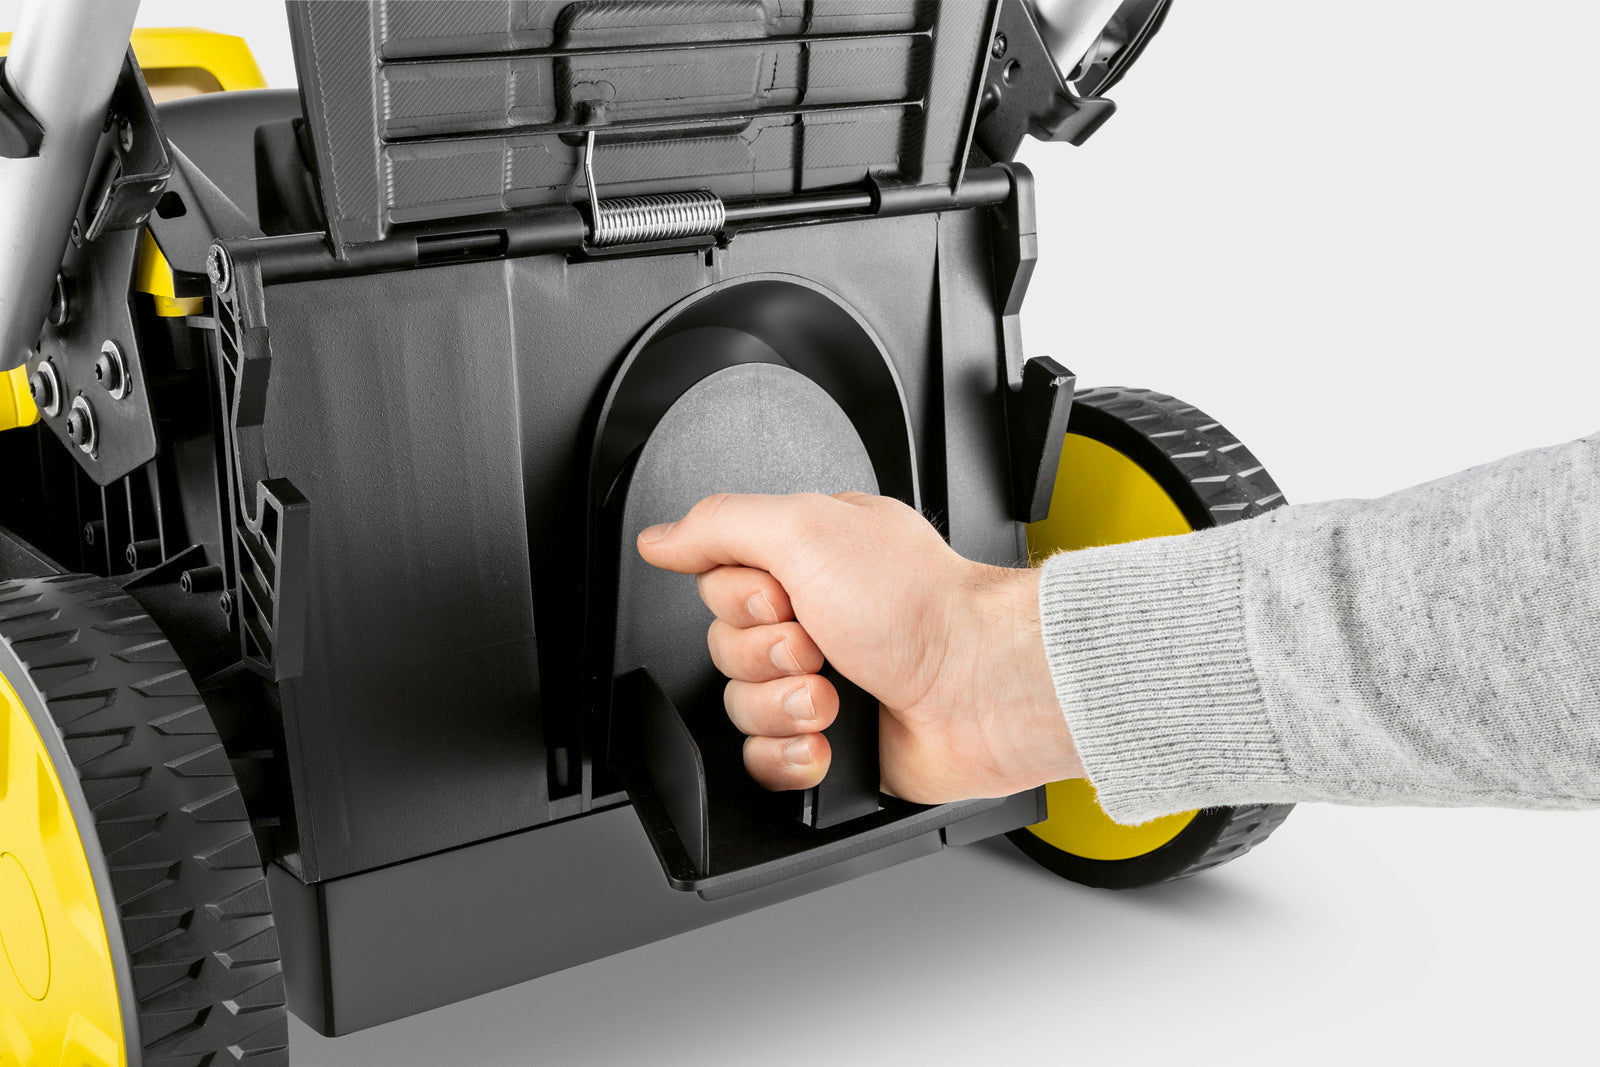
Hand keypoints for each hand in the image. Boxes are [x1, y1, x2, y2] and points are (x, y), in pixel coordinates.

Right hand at [636, 492, 1083, 802]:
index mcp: (812, 558)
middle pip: (724, 648)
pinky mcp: (833, 745)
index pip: (719, 580)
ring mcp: (825, 684)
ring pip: (739, 707)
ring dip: (781, 705)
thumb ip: (721, 525)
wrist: (980, 689)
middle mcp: (818, 619)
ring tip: (833, 696)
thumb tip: (662, 536)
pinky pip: (764, 760)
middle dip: (764, 654)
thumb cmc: (921, 607)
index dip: (739, 596)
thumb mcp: (807, 528)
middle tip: (818, 645)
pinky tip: (826, 740)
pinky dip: (789, 755)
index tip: (782, 594)